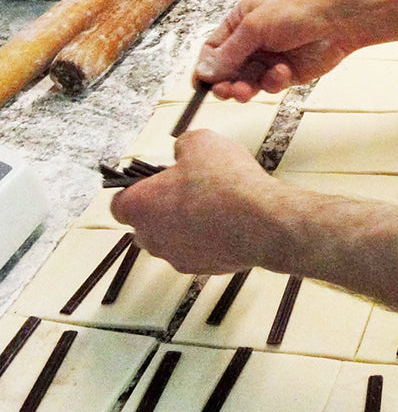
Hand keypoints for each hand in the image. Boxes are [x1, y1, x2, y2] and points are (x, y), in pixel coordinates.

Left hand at [110, 129, 280, 273]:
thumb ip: (182, 146)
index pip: (120, 202)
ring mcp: (176, 257)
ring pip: (171, 239)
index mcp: (138, 207)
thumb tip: (183, 155)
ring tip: (212, 205)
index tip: (156, 180)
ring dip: (184, 225)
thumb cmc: (227, 184)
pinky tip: (226, 223)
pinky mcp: (202, 269)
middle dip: (161, 208)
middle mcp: (151, 238)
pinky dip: (205, 239)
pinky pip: (196, 251)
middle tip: (187, 189)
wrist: (263, 222)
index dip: (138, 188)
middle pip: (145, 224)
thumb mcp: (200, 142)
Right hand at [193, 0, 352, 101]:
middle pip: (227, 71)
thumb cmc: (297, 11)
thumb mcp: (254, 28)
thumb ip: (229, 53)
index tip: (201, 85)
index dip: (205, 68)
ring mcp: (267, 60)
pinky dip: (273, 82)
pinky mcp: (283, 75)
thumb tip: (203, 72)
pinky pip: (268, 86)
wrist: (337, 21)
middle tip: (224, 93)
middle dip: (225, 83)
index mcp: (239, 23)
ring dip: (244, 88)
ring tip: (244, 91)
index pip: (213, 50)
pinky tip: (282, 72)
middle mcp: (251, 43)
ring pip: (246, 83)